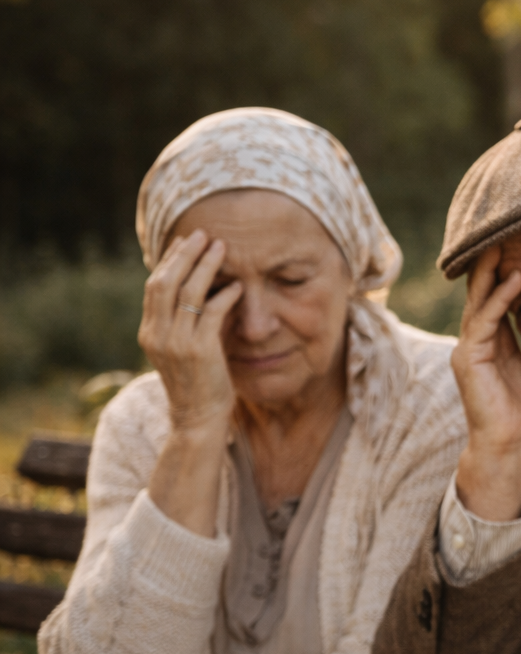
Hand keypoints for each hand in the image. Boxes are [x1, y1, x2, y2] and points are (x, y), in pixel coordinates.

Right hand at [138, 230, 243, 437]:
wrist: (197, 419)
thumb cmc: (197, 383)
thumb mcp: (182, 349)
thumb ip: (185, 323)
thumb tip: (203, 290)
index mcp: (149, 332)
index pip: (154, 286)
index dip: (168, 260)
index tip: (184, 241)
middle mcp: (157, 335)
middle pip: (165, 282)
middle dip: (184, 254)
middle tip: (203, 234)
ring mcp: (176, 343)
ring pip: (187, 293)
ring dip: (205, 266)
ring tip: (222, 248)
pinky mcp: (199, 351)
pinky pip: (212, 313)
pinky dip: (225, 295)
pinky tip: (238, 286)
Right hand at [451, 248, 520, 520]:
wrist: (517, 450)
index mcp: (498, 342)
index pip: (502, 297)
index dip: (512, 272)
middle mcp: (480, 340)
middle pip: (485, 291)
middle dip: (495, 262)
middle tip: (509, 231)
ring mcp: (471, 349)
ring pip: (480, 300)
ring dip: (493, 272)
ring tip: (506, 245)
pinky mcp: (468, 360)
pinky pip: (483, 322)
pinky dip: (498, 300)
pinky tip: (515, 281)